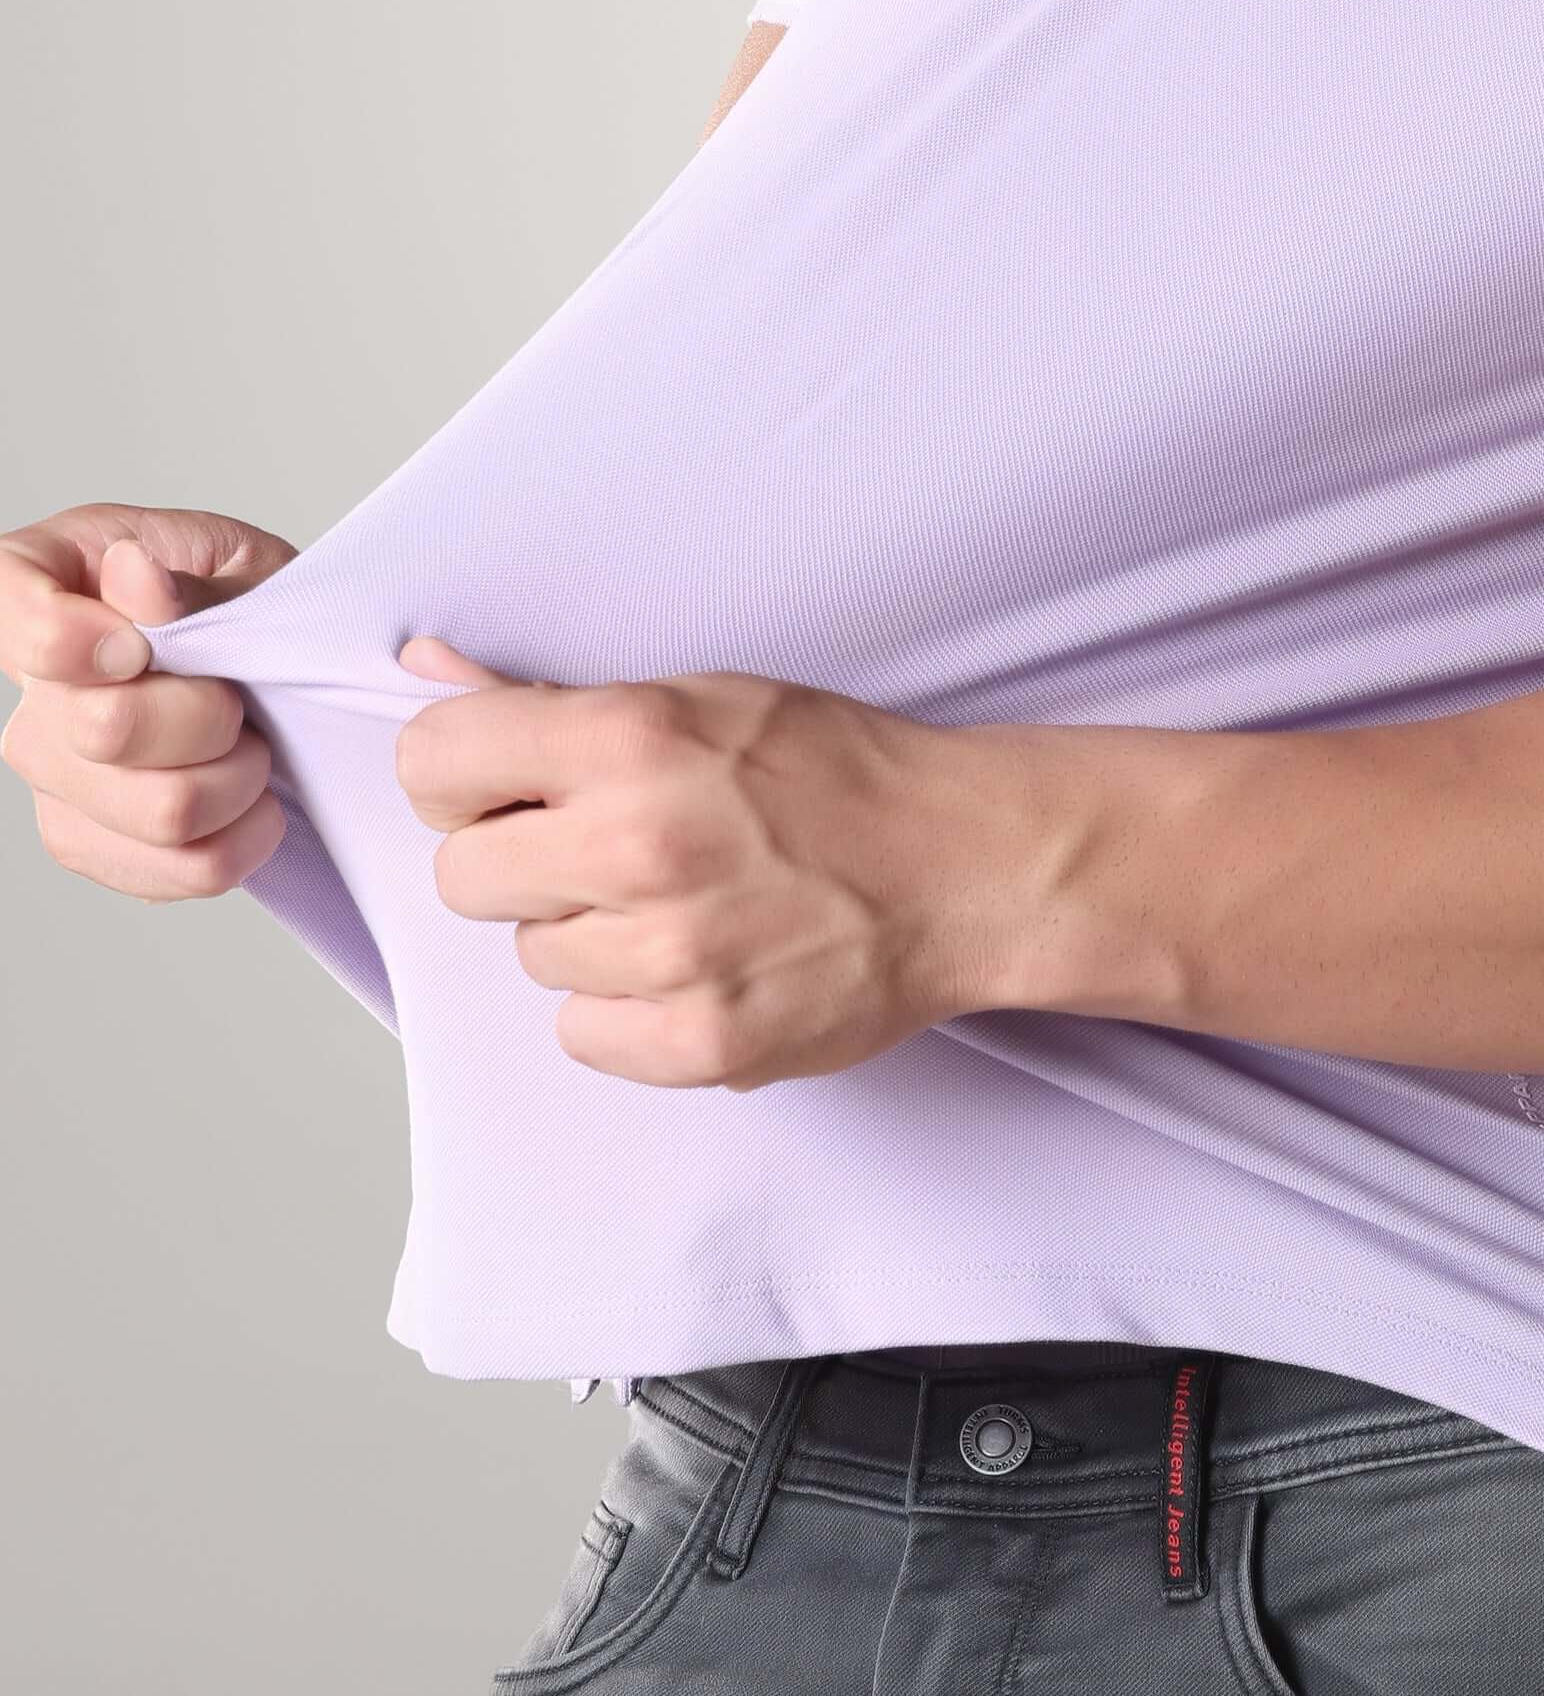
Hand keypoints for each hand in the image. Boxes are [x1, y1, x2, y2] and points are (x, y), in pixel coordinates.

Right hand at [0, 504, 297, 899]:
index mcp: (52, 582)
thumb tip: (136, 576)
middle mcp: (34, 688)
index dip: (71, 641)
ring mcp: (52, 771)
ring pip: (160, 810)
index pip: (13, 618)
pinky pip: (176, 870)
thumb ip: (191, 582)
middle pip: (105, 730)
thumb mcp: (243, 565)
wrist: (272, 672)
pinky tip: (251, 802)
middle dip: (211, 714)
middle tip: (241, 696)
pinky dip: (241, 839)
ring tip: (255, 746)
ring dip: (240, 779)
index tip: (138, 647)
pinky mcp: (88, 841)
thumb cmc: (248, 601)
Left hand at [393, 637, 985, 1091]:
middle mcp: (640, 844)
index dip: (466, 775)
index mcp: (631, 738)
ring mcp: (669, 953)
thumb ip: (549, 698)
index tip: (516, 785)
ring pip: (531, 956)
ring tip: (684, 898)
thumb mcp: (699, 694)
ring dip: (589, 932)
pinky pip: (581, 1033)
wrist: (962, 863)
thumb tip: (421, 663)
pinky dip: (628, 1005)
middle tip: (609, 844)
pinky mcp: (696, 1040)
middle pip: (461, 876)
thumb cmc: (837, 770)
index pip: (430, 762)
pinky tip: (699, 959)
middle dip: (521, 859)